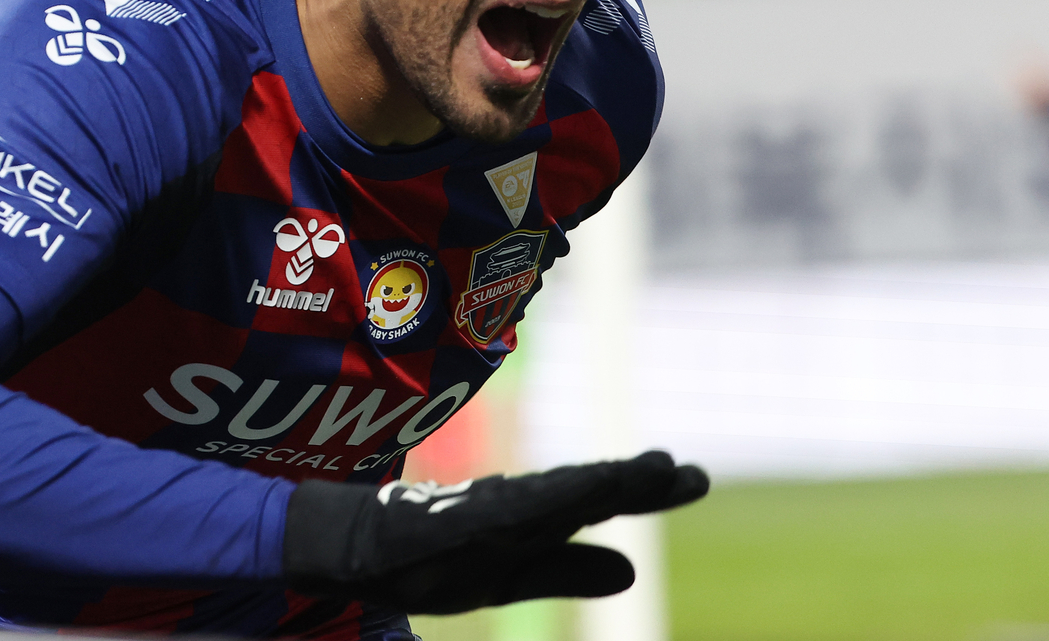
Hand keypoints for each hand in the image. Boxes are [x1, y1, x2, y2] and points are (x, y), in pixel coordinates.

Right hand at [282, 449, 707, 614]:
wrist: (357, 547)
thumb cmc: (433, 558)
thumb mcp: (511, 576)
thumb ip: (565, 568)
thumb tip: (630, 571)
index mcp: (536, 520)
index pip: (597, 499)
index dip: (644, 488)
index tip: (691, 475)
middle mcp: (519, 510)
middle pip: (587, 491)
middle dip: (637, 483)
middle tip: (688, 473)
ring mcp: (490, 515)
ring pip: (558, 497)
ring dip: (604, 485)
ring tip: (650, 476)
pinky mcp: (463, 524)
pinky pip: (517, 514)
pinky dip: (551, 502)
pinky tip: (584, 493)